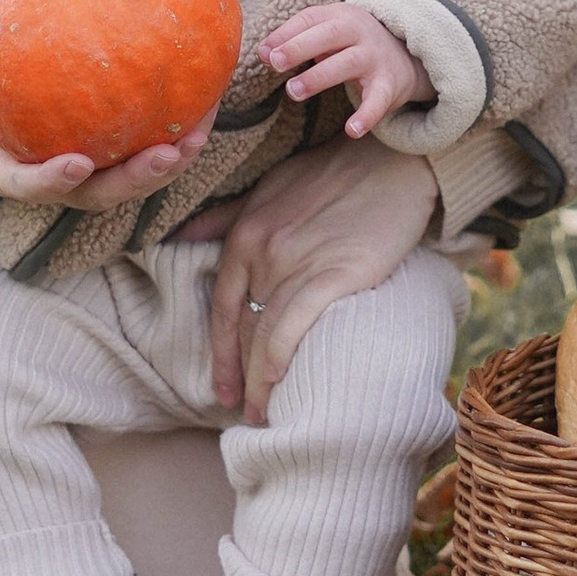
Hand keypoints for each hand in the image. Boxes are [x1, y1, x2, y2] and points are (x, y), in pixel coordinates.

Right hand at [0, 30, 218, 214]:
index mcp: (5, 166)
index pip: (25, 185)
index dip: (51, 183)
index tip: (77, 164)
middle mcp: (51, 175)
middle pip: (94, 194)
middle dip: (132, 182)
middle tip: (162, 156)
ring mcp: (86, 169)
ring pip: (129, 178)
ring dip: (167, 165)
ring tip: (196, 136)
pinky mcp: (112, 151)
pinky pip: (146, 145)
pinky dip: (176, 131)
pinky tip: (204, 102)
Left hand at [189, 140, 440, 425]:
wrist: (392, 160)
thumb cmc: (334, 175)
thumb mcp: (270, 188)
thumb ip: (226, 217)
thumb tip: (183, 236)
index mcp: (245, 234)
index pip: (224, 309)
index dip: (221, 355)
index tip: (221, 390)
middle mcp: (263, 252)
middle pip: (245, 329)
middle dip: (241, 377)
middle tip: (246, 414)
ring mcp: (296, 263)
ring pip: (266, 334)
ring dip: (260, 382)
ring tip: (265, 415)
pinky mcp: (334, 274)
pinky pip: (295, 324)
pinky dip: (280, 357)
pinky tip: (278, 383)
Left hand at [262, 0, 431, 138]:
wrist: (405, 56)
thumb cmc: (351, 43)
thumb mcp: (327, 34)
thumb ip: (295, 40)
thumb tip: (262, 53)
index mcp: (340, 16)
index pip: (311, 19)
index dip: (286, 33)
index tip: (263, 51)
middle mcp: (360, 33)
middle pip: (329, 35)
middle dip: (300, 47)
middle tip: (275, 63)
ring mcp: (375, 58)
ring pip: (348, 63)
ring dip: (319, 77)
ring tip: (293, 91)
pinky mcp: (389, 84)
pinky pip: (378, 100)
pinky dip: (367, 115)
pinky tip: (352, 130)